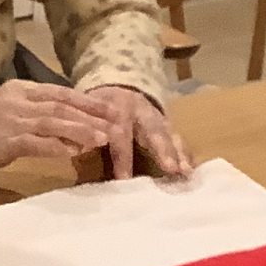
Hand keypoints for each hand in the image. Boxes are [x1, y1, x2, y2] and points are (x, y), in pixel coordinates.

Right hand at [0, 80, 116, 173]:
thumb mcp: (8, 108)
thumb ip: (34, 110)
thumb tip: (67, 117)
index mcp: (20, 89)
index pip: (60, 92)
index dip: (87, 100)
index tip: (110, 108)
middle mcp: (17, 100)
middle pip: (62, 106)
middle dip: (91, 115)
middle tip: (115, 124)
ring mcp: (11, 120)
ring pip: (54, 122)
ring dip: (81, 130)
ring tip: (101, 138)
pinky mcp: (5, 141)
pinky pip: (37, 143)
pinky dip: (57, 147)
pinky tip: (74, 153)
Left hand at [72, 85, 193, 180]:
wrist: (119, 84)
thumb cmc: (99, 106)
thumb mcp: (87, 112)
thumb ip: (82, 131)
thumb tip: (75, 151)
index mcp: (118, 109)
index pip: (120, 136)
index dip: (122, 158)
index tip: (124, 181)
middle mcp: (141, 111)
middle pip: (154, 132)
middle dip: (163, 151)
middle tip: (171, 169)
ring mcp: (157, 116)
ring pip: (170, 134)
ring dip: (179, 154)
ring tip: (186, 172)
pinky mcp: (167, 123)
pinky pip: (177, 137)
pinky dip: (185, 153)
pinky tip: (190, 169)